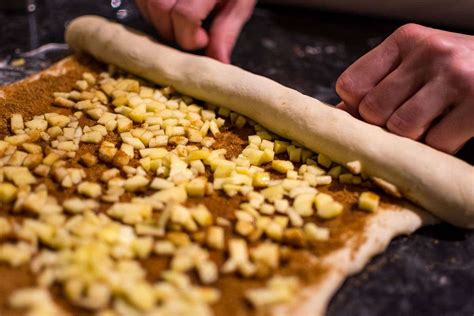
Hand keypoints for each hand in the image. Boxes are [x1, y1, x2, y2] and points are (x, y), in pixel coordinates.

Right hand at [135, 0, 255, 62]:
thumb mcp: (239, 3)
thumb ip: (225, 32)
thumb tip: (217, 60)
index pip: (185, 15)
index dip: (191, 37)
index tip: (202, 39)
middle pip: (160, 9)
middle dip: (172, 30)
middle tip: (190, 30)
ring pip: (145, 3)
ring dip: (159, 19)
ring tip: (180, 17)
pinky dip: (150, 8)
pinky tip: (168, 8)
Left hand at [336, 24, 473, 153]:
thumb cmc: (456, 72)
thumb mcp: (416, 65)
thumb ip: (378, 85)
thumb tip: (336, 114)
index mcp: (405, 40)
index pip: (349, 85)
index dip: (355, 108)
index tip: (374, 112)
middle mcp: (429, 51)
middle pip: (371, 111)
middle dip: (384, 126)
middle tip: (408, 121)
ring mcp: (456, 75)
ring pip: (401, 129)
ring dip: (413, 138)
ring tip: (432, 123)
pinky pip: (436, 142)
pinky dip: (441, 146)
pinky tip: (454, 129)